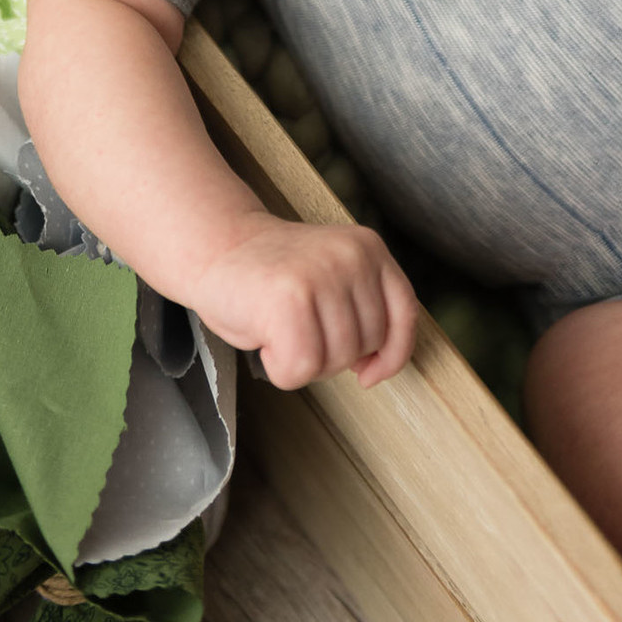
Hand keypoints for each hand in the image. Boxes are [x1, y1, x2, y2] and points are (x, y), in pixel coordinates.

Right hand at [188, 212, 418, 389]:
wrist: (217, 248)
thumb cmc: (273, 277)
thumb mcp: (335, 279)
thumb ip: (363, 308)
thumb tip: (376, 367)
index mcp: (369, 248)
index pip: (404, 313)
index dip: (392, 354)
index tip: (368, 373)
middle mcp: (351, 256)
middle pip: (366, 345)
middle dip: (331, 355)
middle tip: (297, 329)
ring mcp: (321, 274)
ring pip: (334, 362)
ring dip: (302, 362)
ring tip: (278, 327)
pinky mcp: (289, 299)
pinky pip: (300, 368)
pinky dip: (279, 369)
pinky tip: (265, 338)